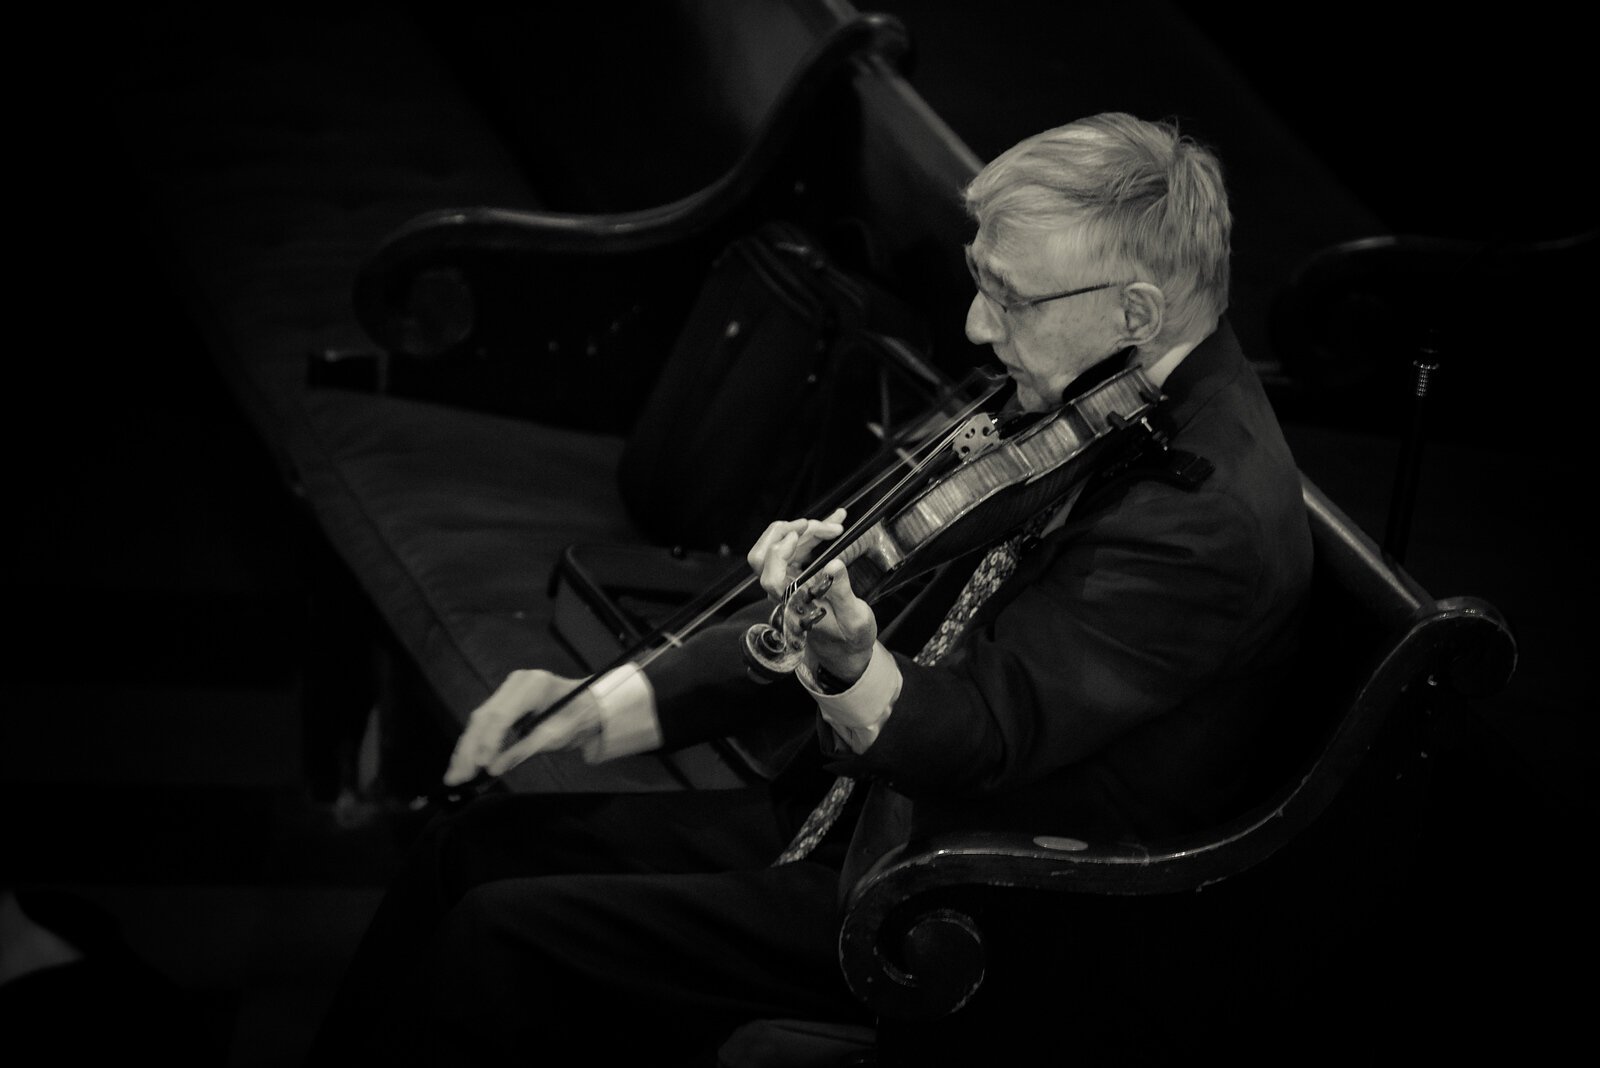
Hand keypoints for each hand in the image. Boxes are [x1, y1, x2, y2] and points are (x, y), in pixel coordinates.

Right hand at [442, 669, 597, 784]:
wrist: (591, 707)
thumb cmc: (579, 720)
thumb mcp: (557, 738)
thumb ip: (523, 751)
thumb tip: (493, 769)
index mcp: (533, 686)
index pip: (502, 714)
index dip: (488, 741)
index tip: (480, 765)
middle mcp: (516, 682)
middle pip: (485, 716)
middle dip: (469, 749)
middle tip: (457, 777)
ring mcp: (508, 689)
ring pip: (480, 720)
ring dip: (466, 749)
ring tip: (455, 775)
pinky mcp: (504, 699)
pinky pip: (485, 722)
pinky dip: (474, 743)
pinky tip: (463, 761)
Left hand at [746, 508, 877, 685]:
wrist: (849, 647)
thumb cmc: (850, 637)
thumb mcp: (854, 618)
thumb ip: (842, 593)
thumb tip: (833, 565)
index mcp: (794, 605)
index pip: (770, 577)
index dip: (777, 553)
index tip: (797, 537)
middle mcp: (786, 592)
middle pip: (763, 558)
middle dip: (782, 533)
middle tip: (810, 524)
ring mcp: (790, 581)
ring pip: (780, 548)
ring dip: (802, 531)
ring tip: (832, 525)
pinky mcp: (800, 574)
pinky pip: (798, 547)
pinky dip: (814, 532)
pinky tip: (834, 521)